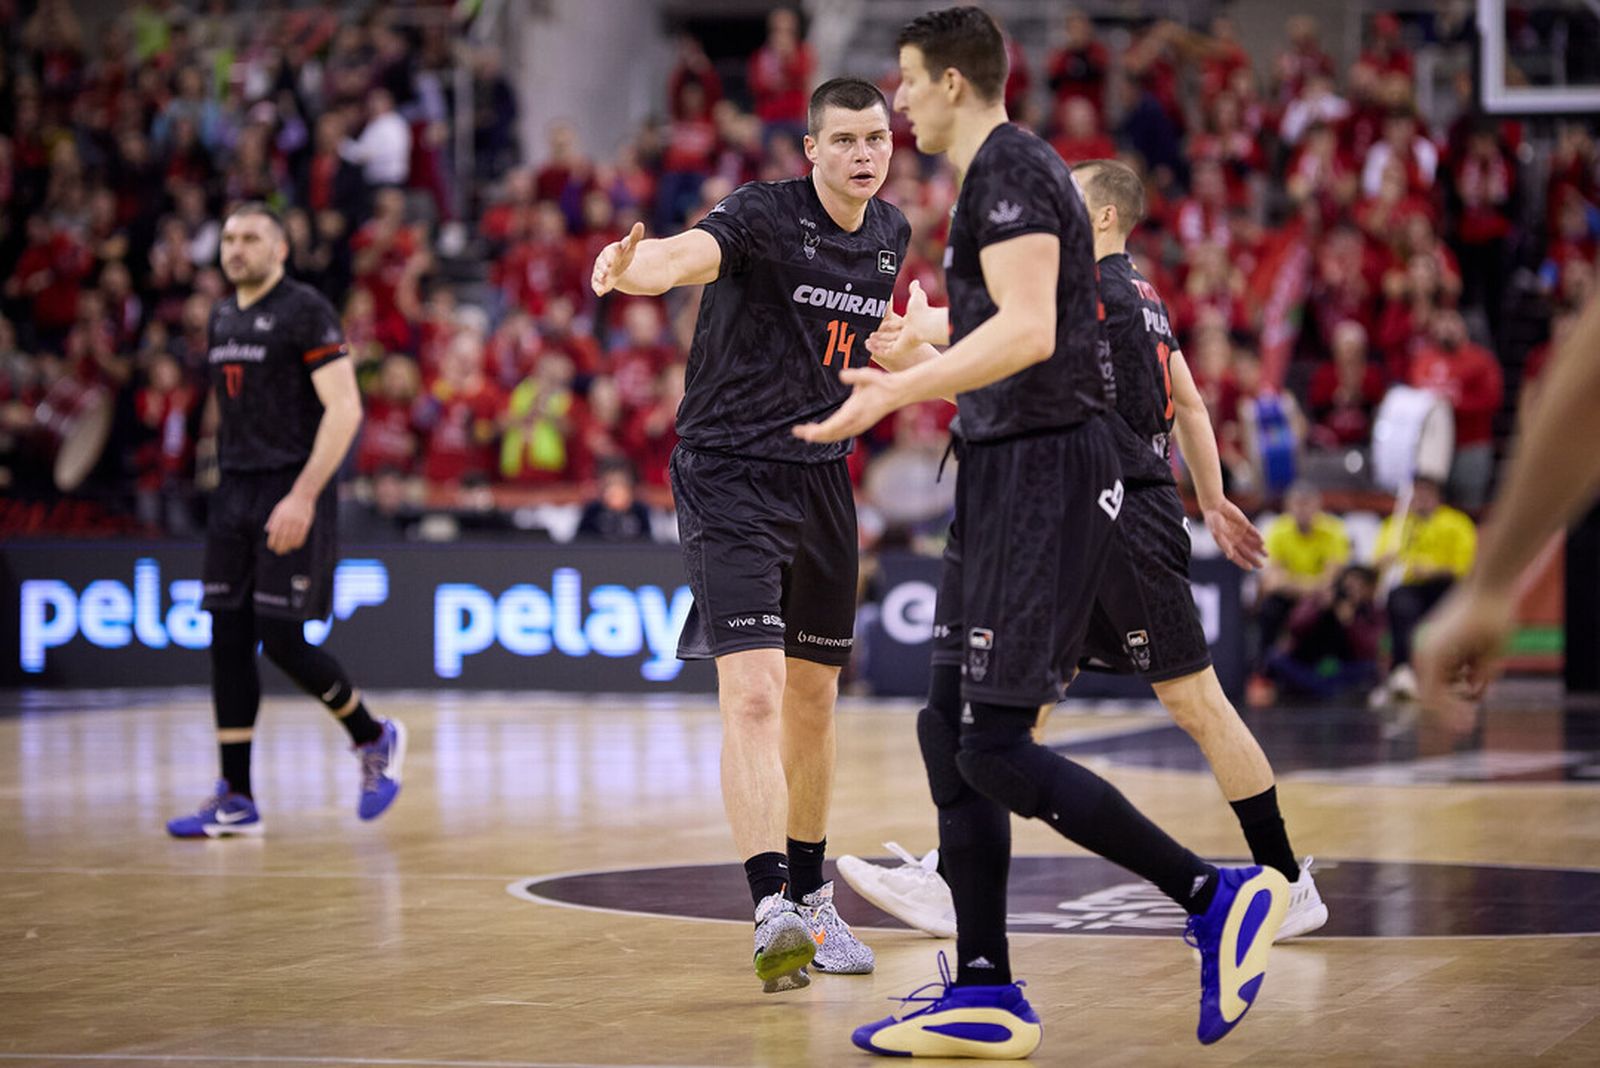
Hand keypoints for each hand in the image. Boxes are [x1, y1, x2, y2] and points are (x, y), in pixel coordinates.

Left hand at [264, 490, 315, 554]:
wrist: (302, 495)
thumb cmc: (289, 503)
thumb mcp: (278, 509)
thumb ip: (273, 520)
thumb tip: (268, 530)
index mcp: (280, 517)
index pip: (274, 533)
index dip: (272, 541)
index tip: (271, 547)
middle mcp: (288, 520)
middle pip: (283, 537)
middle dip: (280, 546)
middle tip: (279, 552)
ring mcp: (297, 521)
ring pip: (292, 538)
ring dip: (289, 546)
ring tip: (287, 551)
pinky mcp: (305, 523)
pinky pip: (302, 535)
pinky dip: (298, 542)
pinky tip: (295, 546)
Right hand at [591, 222, 644, 296]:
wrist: (617, 267)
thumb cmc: (623, 255)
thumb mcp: (630, 247)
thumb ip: (634, 237)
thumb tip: (640, 224)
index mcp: (609, 251)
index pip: (609, 252)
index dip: (610, 256)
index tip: (613, 261)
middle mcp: (602, 260)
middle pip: (601, 263)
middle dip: (603, 267)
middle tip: (607, 270)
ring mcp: (600, 271)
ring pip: (597, 273)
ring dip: (599, 276)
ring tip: (603, 279)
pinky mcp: (599, 280)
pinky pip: (596, 283)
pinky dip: (597, 287)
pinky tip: (600, 292)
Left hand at [792, 367, 907, 442]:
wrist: (898, 393)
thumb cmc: (881, 383)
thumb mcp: (867, 375)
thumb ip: (854, 375)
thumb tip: (841, 375)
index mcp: (854, 412)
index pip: (832, 427)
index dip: (818, 432)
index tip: (805, 433)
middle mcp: (855, 423)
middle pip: (831, 435)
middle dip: (814, 435)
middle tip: (797, 432)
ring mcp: (858, 426)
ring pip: (836, 436)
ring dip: (820, 436)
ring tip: (805, 432)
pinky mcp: (860, 426)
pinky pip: (842, 434)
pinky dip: (830, 435)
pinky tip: (822, 432)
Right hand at [867, 280, 942, 361]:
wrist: (925, 324)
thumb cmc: (922, 311)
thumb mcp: (916, 296)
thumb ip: (914, 290)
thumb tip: (915, 282)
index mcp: (908, 324)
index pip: (894, 324)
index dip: (886, 324)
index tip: (877, 320)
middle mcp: (905, 336)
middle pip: (888, 336)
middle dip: (879, 336)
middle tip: (868, 332)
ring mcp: (901, 345)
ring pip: (885, 345)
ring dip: (875, 343)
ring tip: (866, 339)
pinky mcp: (897, 351)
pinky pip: (884, 352)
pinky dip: (875, 349)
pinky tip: (867, 345)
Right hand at [1201, 498, 1266, 569]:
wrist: (1215, 506)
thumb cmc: (1213, 521)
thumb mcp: (1217, 533)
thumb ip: (1224, 545)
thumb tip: (1229, 557)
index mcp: (1227, 544)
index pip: (1236, 556)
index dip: (1243, 563)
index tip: (1250, 568)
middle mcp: (1235, 540)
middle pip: (1246, 552)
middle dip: (1254, 559)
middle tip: (1261, 566)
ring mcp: (1241, 532)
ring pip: (1252, 543)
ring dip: (1259, 549)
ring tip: (1267, 555)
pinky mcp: (1245, 524)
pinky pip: (1253, 532)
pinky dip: (1258, 537)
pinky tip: (1262, 542)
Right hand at [1414, 584, 1512, 733]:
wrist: (1489, 582)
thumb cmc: (1493, 616)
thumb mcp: (1494, 653)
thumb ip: (1482, 677)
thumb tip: (1473, 692)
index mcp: (1433, 655)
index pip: (1433, 698)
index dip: (1448, 717)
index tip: (1466, 728)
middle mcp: (1424, 649)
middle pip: (1432, 690)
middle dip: (1451, 705)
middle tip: (1470, 720)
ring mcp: (1428, 641)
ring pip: (1437, 677)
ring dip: (1456, 687)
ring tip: (1480, 683)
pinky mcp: (1436, 636)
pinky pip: (1442, 663)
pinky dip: (1456, 672)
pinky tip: (1474, 666)